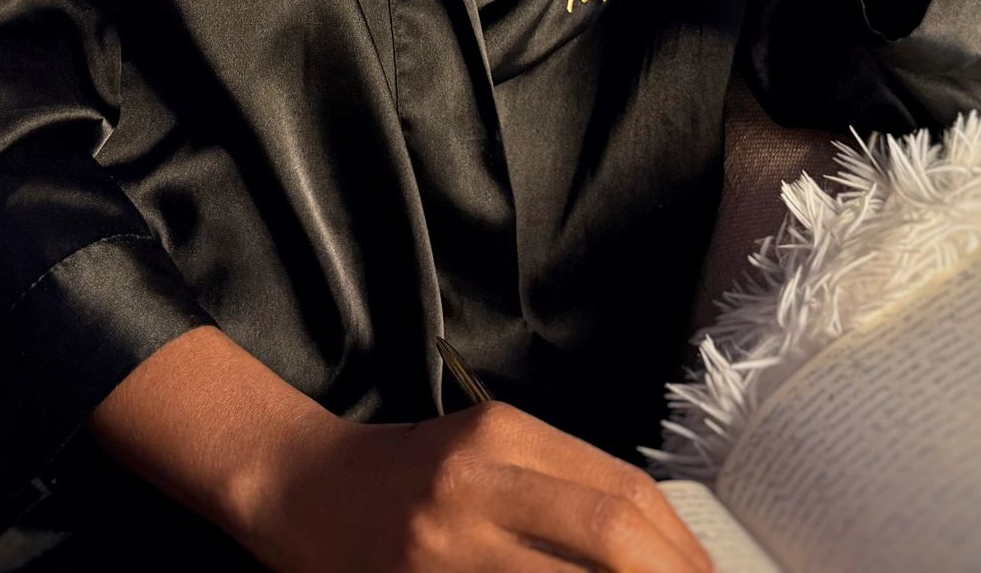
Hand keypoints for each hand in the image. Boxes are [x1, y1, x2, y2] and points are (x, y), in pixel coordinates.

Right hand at [239, 400, 714, 572]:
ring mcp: (449, 536)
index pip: (623, 490)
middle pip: (610, 529)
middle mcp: (480, 477)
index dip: (681, 546)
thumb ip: (558, 486)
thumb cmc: (404, 477)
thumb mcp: (483, 453)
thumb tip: (655, 546)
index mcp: (505, 433)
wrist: (299, 488)